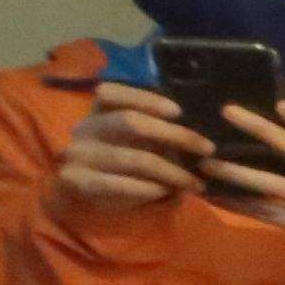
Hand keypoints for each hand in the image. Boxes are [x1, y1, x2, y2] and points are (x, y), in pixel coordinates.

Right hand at [54, 86, 209, 212]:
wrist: (87, 189)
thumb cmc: (124, 155)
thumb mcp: (138, 137)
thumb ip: (158, 126)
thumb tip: (201, 125)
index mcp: (99, 109)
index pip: (112, 92)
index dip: (145, 99)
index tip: (178, 111)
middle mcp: (86, 127)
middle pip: (130, 122)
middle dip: (174, 134)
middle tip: (207, 148)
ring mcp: (79, 154)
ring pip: (132, 158)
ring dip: (171, 171)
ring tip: (196, 182)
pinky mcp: (77, 180)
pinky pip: (119, 184)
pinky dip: (148, 189)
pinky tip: (167, 192)